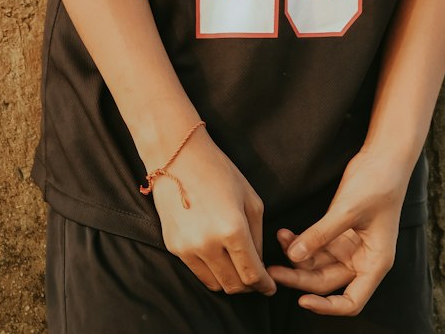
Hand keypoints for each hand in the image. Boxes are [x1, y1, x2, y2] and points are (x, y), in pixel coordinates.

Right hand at [145, 127, 276, 297]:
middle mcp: (209, 245)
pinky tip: (219, 260)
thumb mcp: (250, 199)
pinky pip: (198, 273)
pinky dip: (212, 273)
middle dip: (249, 287)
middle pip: (234, 286)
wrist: (177, 157)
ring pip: (215, 285)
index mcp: (233, 230)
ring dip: (230, 282)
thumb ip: (257, 235)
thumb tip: (259, 263)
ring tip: (238, 270)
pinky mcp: (174, 248)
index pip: (252, 274)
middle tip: (257, 280)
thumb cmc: (219, 171)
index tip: (270, 287)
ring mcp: (188, 249)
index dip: (264, 285)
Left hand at [267, 148, 405, 315]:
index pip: (351, 301)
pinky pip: (317, 245)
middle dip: (300, 277)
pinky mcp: (340, 231)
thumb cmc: (378, 183)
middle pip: (327, 282)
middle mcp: (363, 259)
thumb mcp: (348, 210)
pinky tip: (286, 234)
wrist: (384, 155)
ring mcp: (350, 246)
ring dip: (297, 256)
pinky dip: (302, 241)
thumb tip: (293, 257)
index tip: (302, 300)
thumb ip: (321, 234)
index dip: (326, 306)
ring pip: (319, 264)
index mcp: (375, 263)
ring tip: (278, 241)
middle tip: (273, 270)